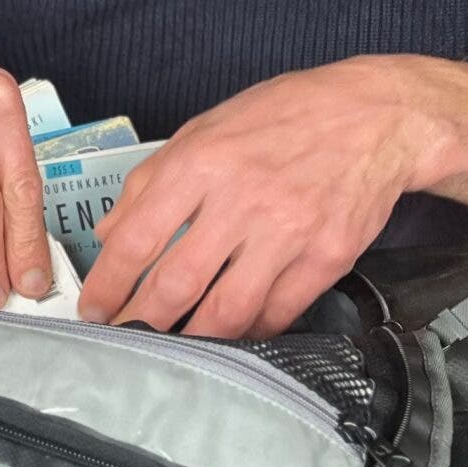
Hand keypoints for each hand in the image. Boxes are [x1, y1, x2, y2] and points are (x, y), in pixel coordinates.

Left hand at [75, 56, 448, 338]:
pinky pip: (278, 312)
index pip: (139, 237)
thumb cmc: (281, 117)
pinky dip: (249, 332)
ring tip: (168, 349)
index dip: (109, 282)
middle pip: (178, 282)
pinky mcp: (328, 258)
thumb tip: (111, 234)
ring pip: (228, 309)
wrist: (375, 117)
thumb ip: (151, 181)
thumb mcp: (203, 130)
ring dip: (192, 338)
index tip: (92, 307)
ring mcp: (289, 233)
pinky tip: (229, 337)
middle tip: (121, 338)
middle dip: (141, 320)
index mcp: (201, 163)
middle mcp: (242, 200)